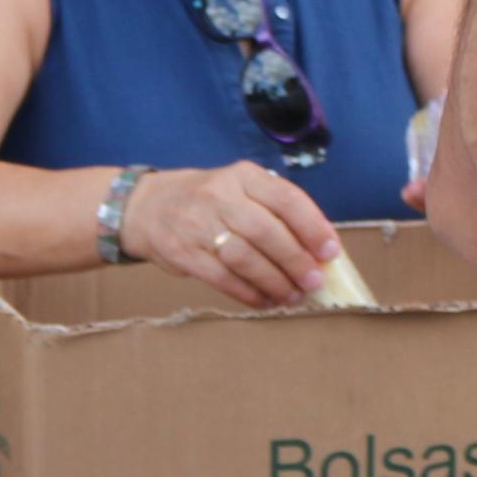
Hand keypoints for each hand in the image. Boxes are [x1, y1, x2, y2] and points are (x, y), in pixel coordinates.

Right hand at [122, 163, 340, 309]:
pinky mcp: (183, 253)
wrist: (146, 207)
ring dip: (274, 281)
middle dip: (296, 261)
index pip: (285, 198)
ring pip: (245, 258)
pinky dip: (248, 293)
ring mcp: (198, 224)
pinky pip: (222, 278)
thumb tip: (317, 249)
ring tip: (292, 295)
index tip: (330, 251)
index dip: (313, 227)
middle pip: (266, 231)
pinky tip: (265, 300)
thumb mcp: (239, 188)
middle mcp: (219, 195)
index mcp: (242, 176)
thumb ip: (274, 211)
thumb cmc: (207, 201)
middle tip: (313, 281)